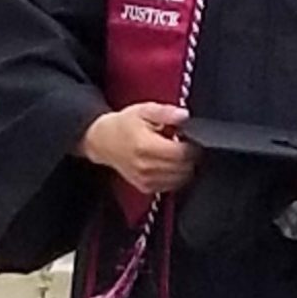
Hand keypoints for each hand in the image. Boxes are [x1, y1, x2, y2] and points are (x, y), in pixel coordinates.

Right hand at [76, 102, 198, 194]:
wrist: (103, 141)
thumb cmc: (124, 124)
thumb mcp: (144, 110)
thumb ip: (166, 112)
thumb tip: (184, 115)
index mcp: (146, 146)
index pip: (181, 154)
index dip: (192, 146)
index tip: (192, 138)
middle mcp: (146, 167)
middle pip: (183, 168)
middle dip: (191, 157)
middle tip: (187, 144)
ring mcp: (145, 180)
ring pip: (180, 180)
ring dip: (185, 167)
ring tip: (178, 153)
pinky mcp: (145, 187)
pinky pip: (171, 186)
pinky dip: (177, 176)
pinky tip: (172, 163)